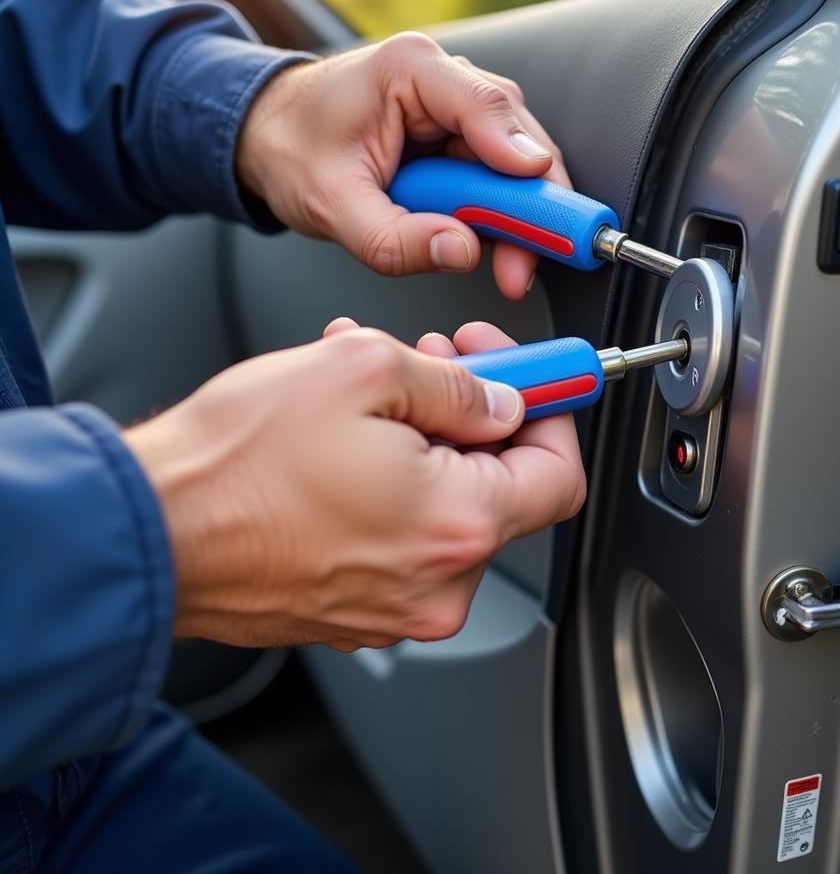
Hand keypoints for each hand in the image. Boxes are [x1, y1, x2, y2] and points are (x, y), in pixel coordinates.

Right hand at [124, 324, 584, 650]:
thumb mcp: (362, 370)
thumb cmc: (234, 464)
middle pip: (500, 488)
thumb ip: (456, 384)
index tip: (533, 379)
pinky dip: (391, 480)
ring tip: (368, 390)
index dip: (550, 412)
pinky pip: (400, 535)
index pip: (559, 473)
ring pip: (444, 505)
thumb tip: (499, 399)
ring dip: (423, 438)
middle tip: (439, 363)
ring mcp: (394, 606)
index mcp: (457, 526)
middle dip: (475, 413)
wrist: (147, 532)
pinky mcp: (354, 610)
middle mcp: (436, 584)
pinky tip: (346, 436)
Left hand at [237, 32, 571, 299]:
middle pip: (517, 137)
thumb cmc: (292, 150)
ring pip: (517, 161)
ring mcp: (457, 108)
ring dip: (520, 218)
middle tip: (528, 264)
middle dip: (531, 205)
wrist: (268, 135)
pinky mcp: (460, 138)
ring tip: (511, 270)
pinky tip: (498, 249)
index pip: (484, 106)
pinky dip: (503, 216)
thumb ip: (393, 238)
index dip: (520, 158)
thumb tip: (464, 252)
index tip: (543, 205)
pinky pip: (498, 177)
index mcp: (409, 70)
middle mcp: (444, 79)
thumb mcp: (331, 206)